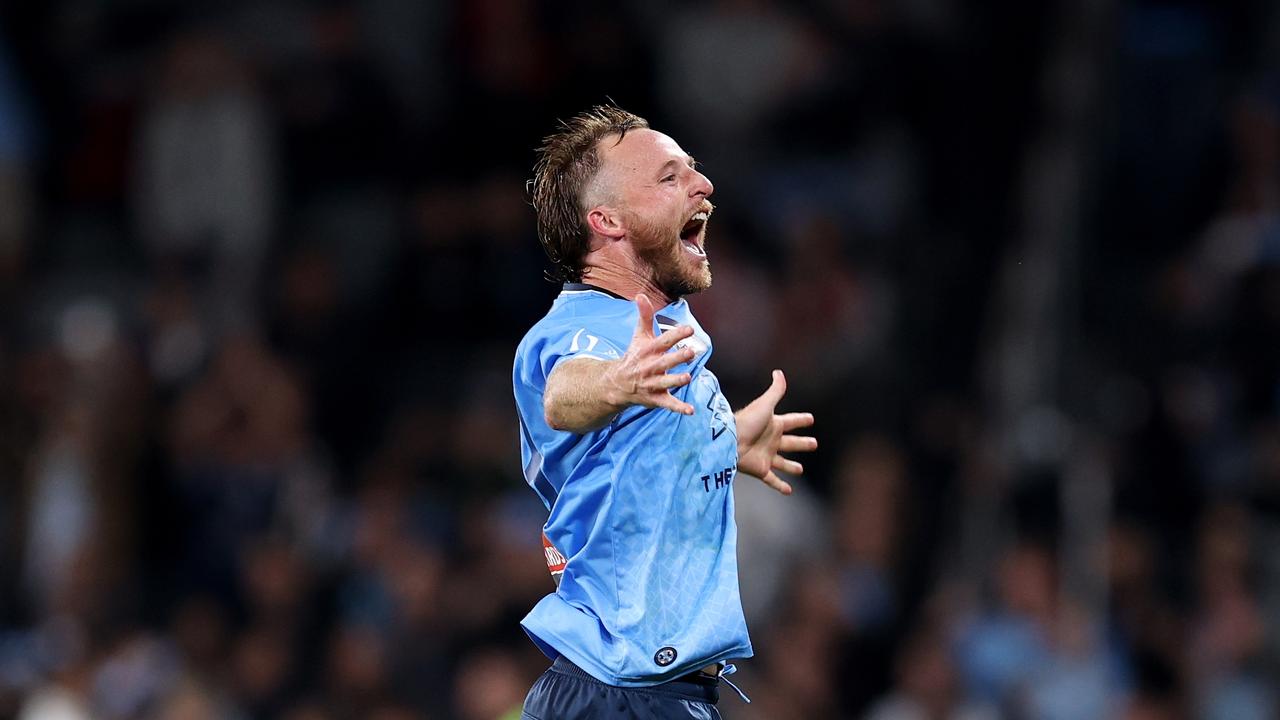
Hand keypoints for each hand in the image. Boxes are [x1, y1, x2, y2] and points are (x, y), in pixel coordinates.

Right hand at [601, 293, 696, 415]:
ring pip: (665, 383)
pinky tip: (690, 411)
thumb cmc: (634, 356)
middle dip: (677, 357)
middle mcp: (650, 367)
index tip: (689, 329)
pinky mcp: (656, 398)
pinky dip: (678, 408)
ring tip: (687, 377)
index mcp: (648, 351)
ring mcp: (652, 384)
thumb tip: (640, 294)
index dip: (676, 335)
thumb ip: (644, 316)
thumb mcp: (639, 336)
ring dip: (675, 381)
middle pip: (665, 362)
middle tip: (691, 352)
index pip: (663, 341)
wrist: (617, 384)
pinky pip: (667, 404)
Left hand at [734, 370, 816, 494]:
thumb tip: (779, 372)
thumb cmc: (747, 421)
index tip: (811, 419)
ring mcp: (766, 456)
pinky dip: (781, 485)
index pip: (791, 421)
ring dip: (792, 466)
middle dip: (802, 443)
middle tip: (814, 443)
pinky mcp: (761, 470)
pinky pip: (773, 480)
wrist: (730, 441)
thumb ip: (775, 390)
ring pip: (783, 462)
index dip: (800, 420)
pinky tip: (789, 491)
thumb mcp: (764, 404)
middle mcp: (771, 440)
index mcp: (773, 424)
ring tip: (800, 469)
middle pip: (791, 442)